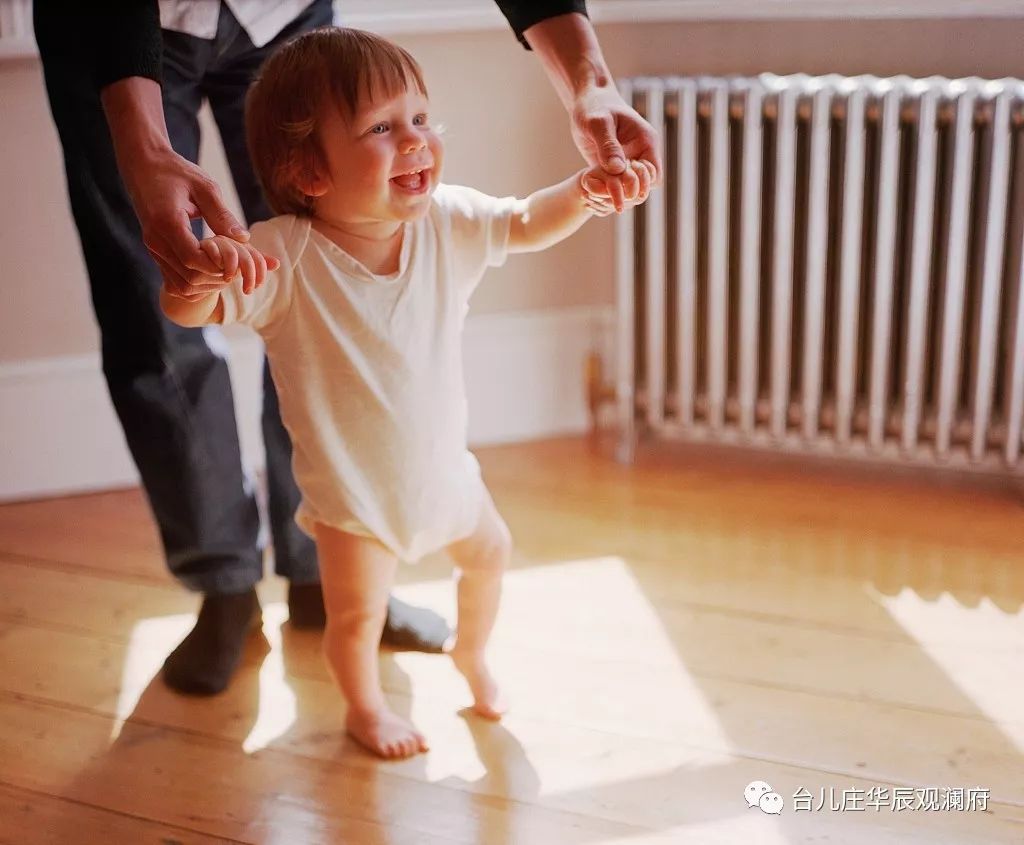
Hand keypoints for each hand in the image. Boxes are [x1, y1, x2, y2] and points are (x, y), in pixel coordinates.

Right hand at [122, 148, 278, 297]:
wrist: (144, 167)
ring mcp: (153, 250)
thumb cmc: (177, 172)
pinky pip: (175, 282)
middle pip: (190, 278)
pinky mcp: (155, 254)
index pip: (194, 259)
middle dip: (218, 277)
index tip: (237, 258)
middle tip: (238, 265)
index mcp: (166, 222)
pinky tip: (213, 269)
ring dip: (209, 284)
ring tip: (227, 268)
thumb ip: (222, 214)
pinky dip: (197, 283)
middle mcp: (156, 241)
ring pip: (182, 286)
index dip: (219, 265)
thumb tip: (244, 238)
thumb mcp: (205, 187)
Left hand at [571, 85, 661, 212]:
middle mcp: (640, 155)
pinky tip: (589, 184)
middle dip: (626, 192)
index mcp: (646, 143)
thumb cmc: (593, 106)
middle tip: (603, 185)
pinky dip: (604, 191)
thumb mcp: (598, 122)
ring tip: (593, 186)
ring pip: (629, 191)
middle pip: (644, 188)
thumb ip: (608, 145)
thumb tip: (617, 169)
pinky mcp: (612, 169)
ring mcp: (627, 163)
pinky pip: (614, 188)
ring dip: (613, 194)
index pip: (654, 176)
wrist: (586, 101)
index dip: (639, 183)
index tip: (617, 175)